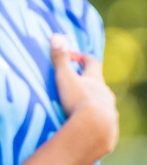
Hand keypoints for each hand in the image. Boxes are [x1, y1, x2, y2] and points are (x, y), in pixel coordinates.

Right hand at [51, 35, 117, 157]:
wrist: (95, 128)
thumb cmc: (78, 100)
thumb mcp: (65, 78)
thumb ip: (60, 59)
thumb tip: (56, 36)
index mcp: (95, 79)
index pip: (93, 63)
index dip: (84, 58)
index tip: (76, 57)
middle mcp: (105, 92)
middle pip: (98, 82)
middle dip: (87, 81)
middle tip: (75, 82)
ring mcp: (109, 108)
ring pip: (101, 100)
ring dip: (92, 100)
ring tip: (79, 105)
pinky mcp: (109, 125)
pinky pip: (101, 117)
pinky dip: (94, 117)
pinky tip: (86, 123)